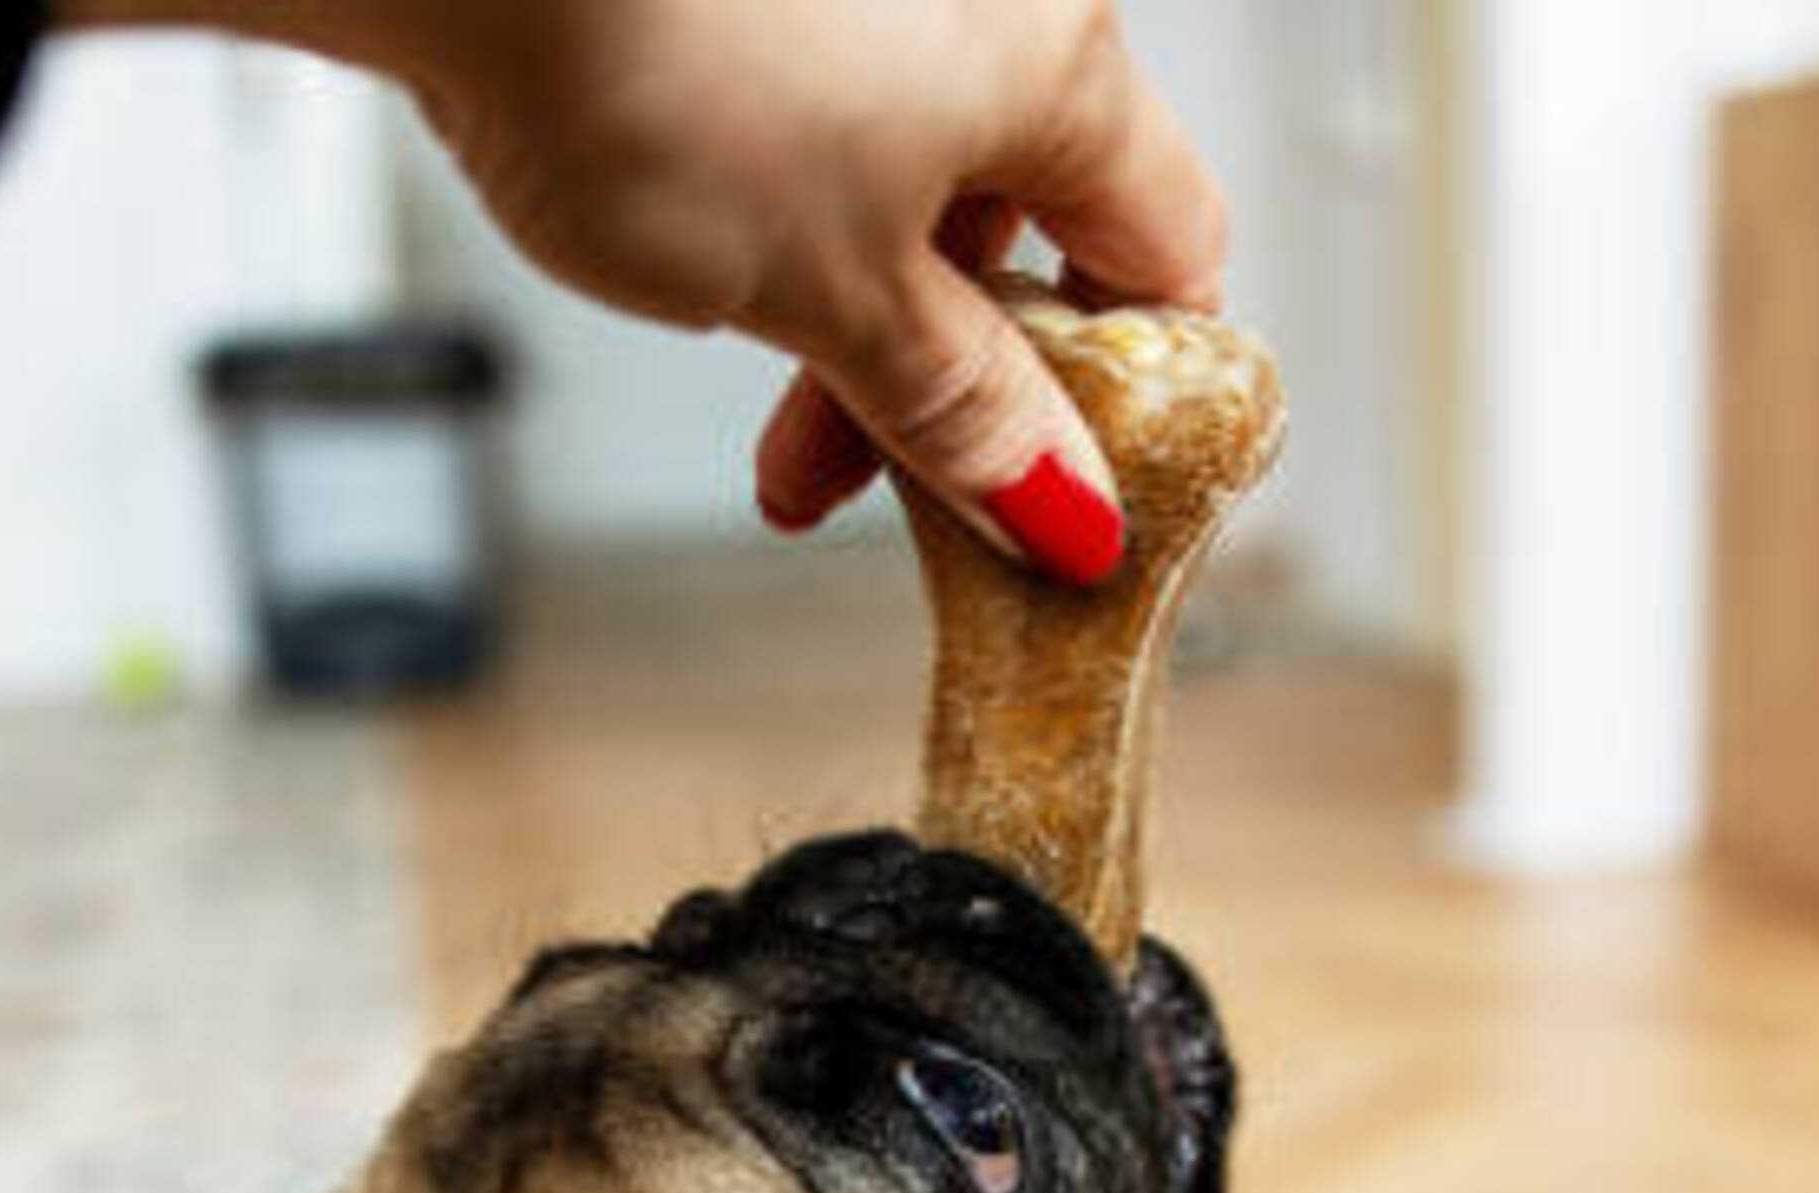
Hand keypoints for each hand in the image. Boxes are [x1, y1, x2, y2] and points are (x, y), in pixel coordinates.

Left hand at [91, 0, 1226, 582]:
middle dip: (946, 378)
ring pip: (917, 176)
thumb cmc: (650, 65)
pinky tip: (710, 271)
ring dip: (855, 313)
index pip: (1169, 253)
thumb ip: (959, 409)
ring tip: (764, 410)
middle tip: (852, 481)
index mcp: (1062, 64)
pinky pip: (828, 116)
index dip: (1123, 395)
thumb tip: (1060, 502)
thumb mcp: (833, 297)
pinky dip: (793, 217)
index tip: (1050, 491)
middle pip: (1029, 223)